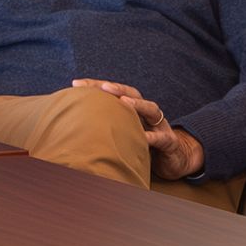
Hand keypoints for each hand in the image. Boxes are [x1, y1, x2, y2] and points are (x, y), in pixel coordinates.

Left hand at [69, 79, 202, 178]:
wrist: (174, 160)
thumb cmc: (144, 147)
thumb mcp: (124, 136)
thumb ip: (106, 128)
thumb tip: (71, 126)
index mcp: (133, 110)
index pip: (113, 93)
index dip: (96, 86)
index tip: (76, 84)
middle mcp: (146, 113)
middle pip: (132, 94)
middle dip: (117, 88)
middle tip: (102, 86)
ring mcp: (160, 126)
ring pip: (151, 109)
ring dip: (138, 104)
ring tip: (124, 101)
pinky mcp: (170, 142)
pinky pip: (162, 138)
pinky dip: (153, 136)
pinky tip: (143, 137)